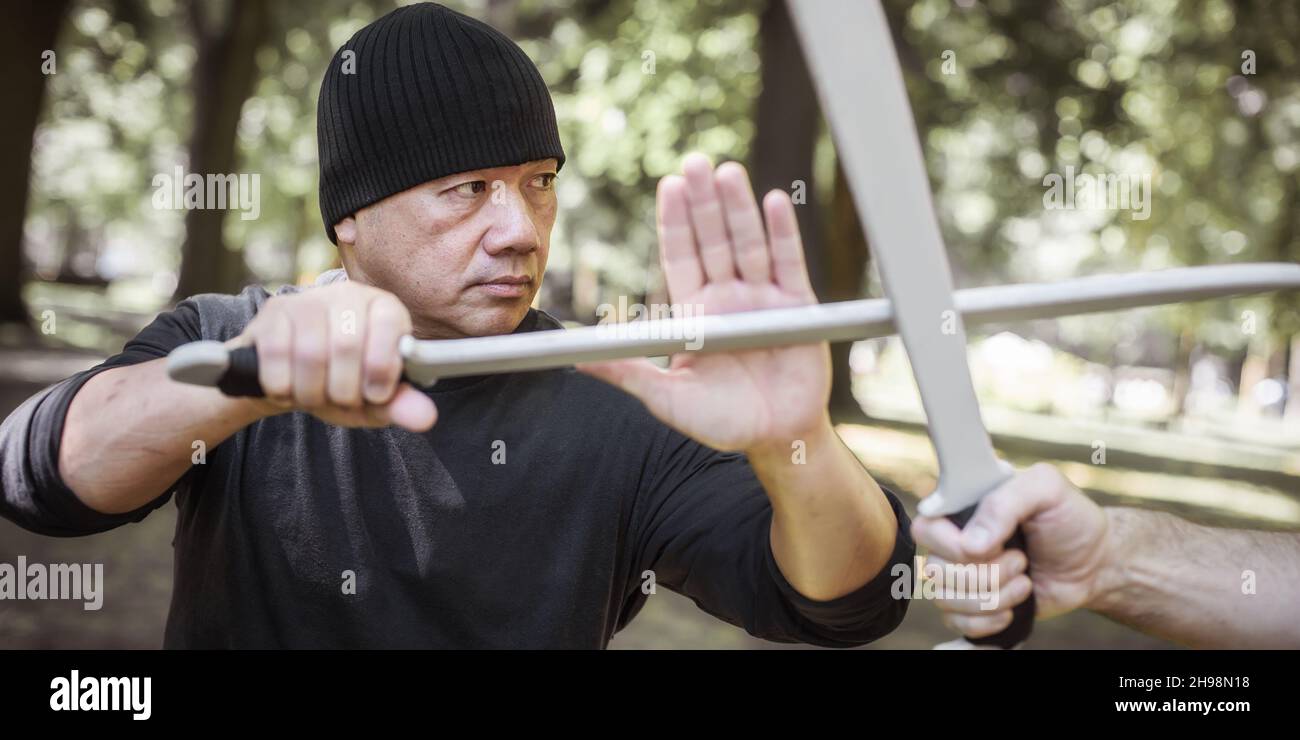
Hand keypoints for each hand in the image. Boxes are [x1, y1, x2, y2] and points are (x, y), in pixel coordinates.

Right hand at [228, 282, 436, 432]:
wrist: (290, 378)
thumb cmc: (341, 384)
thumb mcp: (374, 401)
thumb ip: (400, 406)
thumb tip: (426, 418)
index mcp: (385, 308)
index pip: (389, 327)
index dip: (381, 368)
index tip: (374, 395)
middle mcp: (348, 294)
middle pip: (347, 346)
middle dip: (343, 390)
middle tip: (340, 400)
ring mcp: (308, 300)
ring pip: (309, 353)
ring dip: (311, 392)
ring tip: (315, 396)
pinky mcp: (273, 312)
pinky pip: (275, 355)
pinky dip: (282, 386)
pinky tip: (288, 388)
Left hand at [578, 153, 829, 452]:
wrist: (776, 440)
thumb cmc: (720, 421)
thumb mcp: (666, 398)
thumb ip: (627, 372)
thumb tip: (575, 357)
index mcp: (696, 311)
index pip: (682, 255)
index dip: (675, 222)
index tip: (667, 185)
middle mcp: (729, 297)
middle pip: (714, 240)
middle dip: (703, 202)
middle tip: (693, 161)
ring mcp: (764, 299)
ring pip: (749, 243)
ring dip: (738, 208)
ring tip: (727, 171)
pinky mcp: (797, 308)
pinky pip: (789, 263)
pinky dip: (782, 233)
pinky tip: (774, 201)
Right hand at [910, 464, 1109, 638]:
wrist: (1094, 563)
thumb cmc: (1069, 519)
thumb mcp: (1046, 489)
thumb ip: (1006, 502)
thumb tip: (972, 544)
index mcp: (964, 510)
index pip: (925, 529)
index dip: (950, 545)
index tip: (988, 547)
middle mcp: (955, 543)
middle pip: (935, 571)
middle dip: (985, 574)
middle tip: (1020, 561)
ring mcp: (962, 577)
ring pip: (945, 600)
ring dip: (993, 597)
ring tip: (1024, 582)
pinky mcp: (973, 607)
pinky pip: (956, 623)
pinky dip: (988, 621)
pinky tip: (1012, 609)